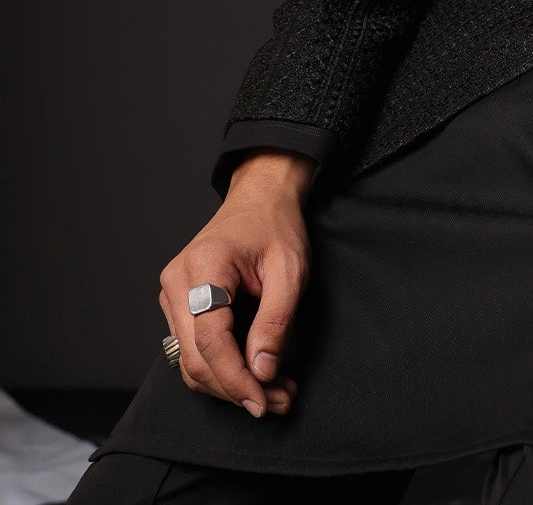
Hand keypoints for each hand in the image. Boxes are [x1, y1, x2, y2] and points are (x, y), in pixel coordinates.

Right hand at [158, 152, 313, 415]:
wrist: (261, 198)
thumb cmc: (276, 226)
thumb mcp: (291, 270)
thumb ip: (276, 322)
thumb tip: (261, 372)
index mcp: (204, 266)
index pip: (210, 340)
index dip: (235, 379)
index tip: (263, 402)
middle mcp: (178, 281)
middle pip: (196, 359)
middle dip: (237, 389)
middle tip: (279, 400)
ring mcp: (173, 293)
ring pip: (190, 362)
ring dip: (230, 385)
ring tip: (273, 391)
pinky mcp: (178, 303)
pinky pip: (192, 350)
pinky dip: (221, 369)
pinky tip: (253, 374)